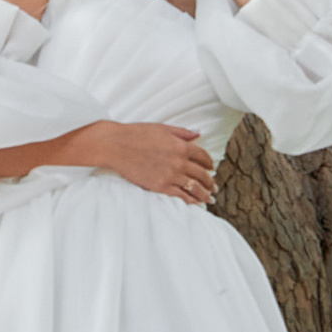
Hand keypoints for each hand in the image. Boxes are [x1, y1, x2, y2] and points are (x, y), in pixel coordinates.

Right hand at [93, 119, 217, 206]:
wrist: (117, 146)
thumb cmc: (137, 134)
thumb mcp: (163, 129)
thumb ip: (182, 133)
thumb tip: (198, 134)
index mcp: (181, 146)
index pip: (203, 156)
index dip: (209, 163)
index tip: (211, 168)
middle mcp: (179, 161)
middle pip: (202, 175)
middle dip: (210, 182)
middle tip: (214, 188)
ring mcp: (170, 175)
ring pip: (194, 188)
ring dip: (205, 195)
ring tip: (210, 199)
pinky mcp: (160, 186)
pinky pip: (181, 196)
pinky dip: (190, 200)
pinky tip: (195, 203)